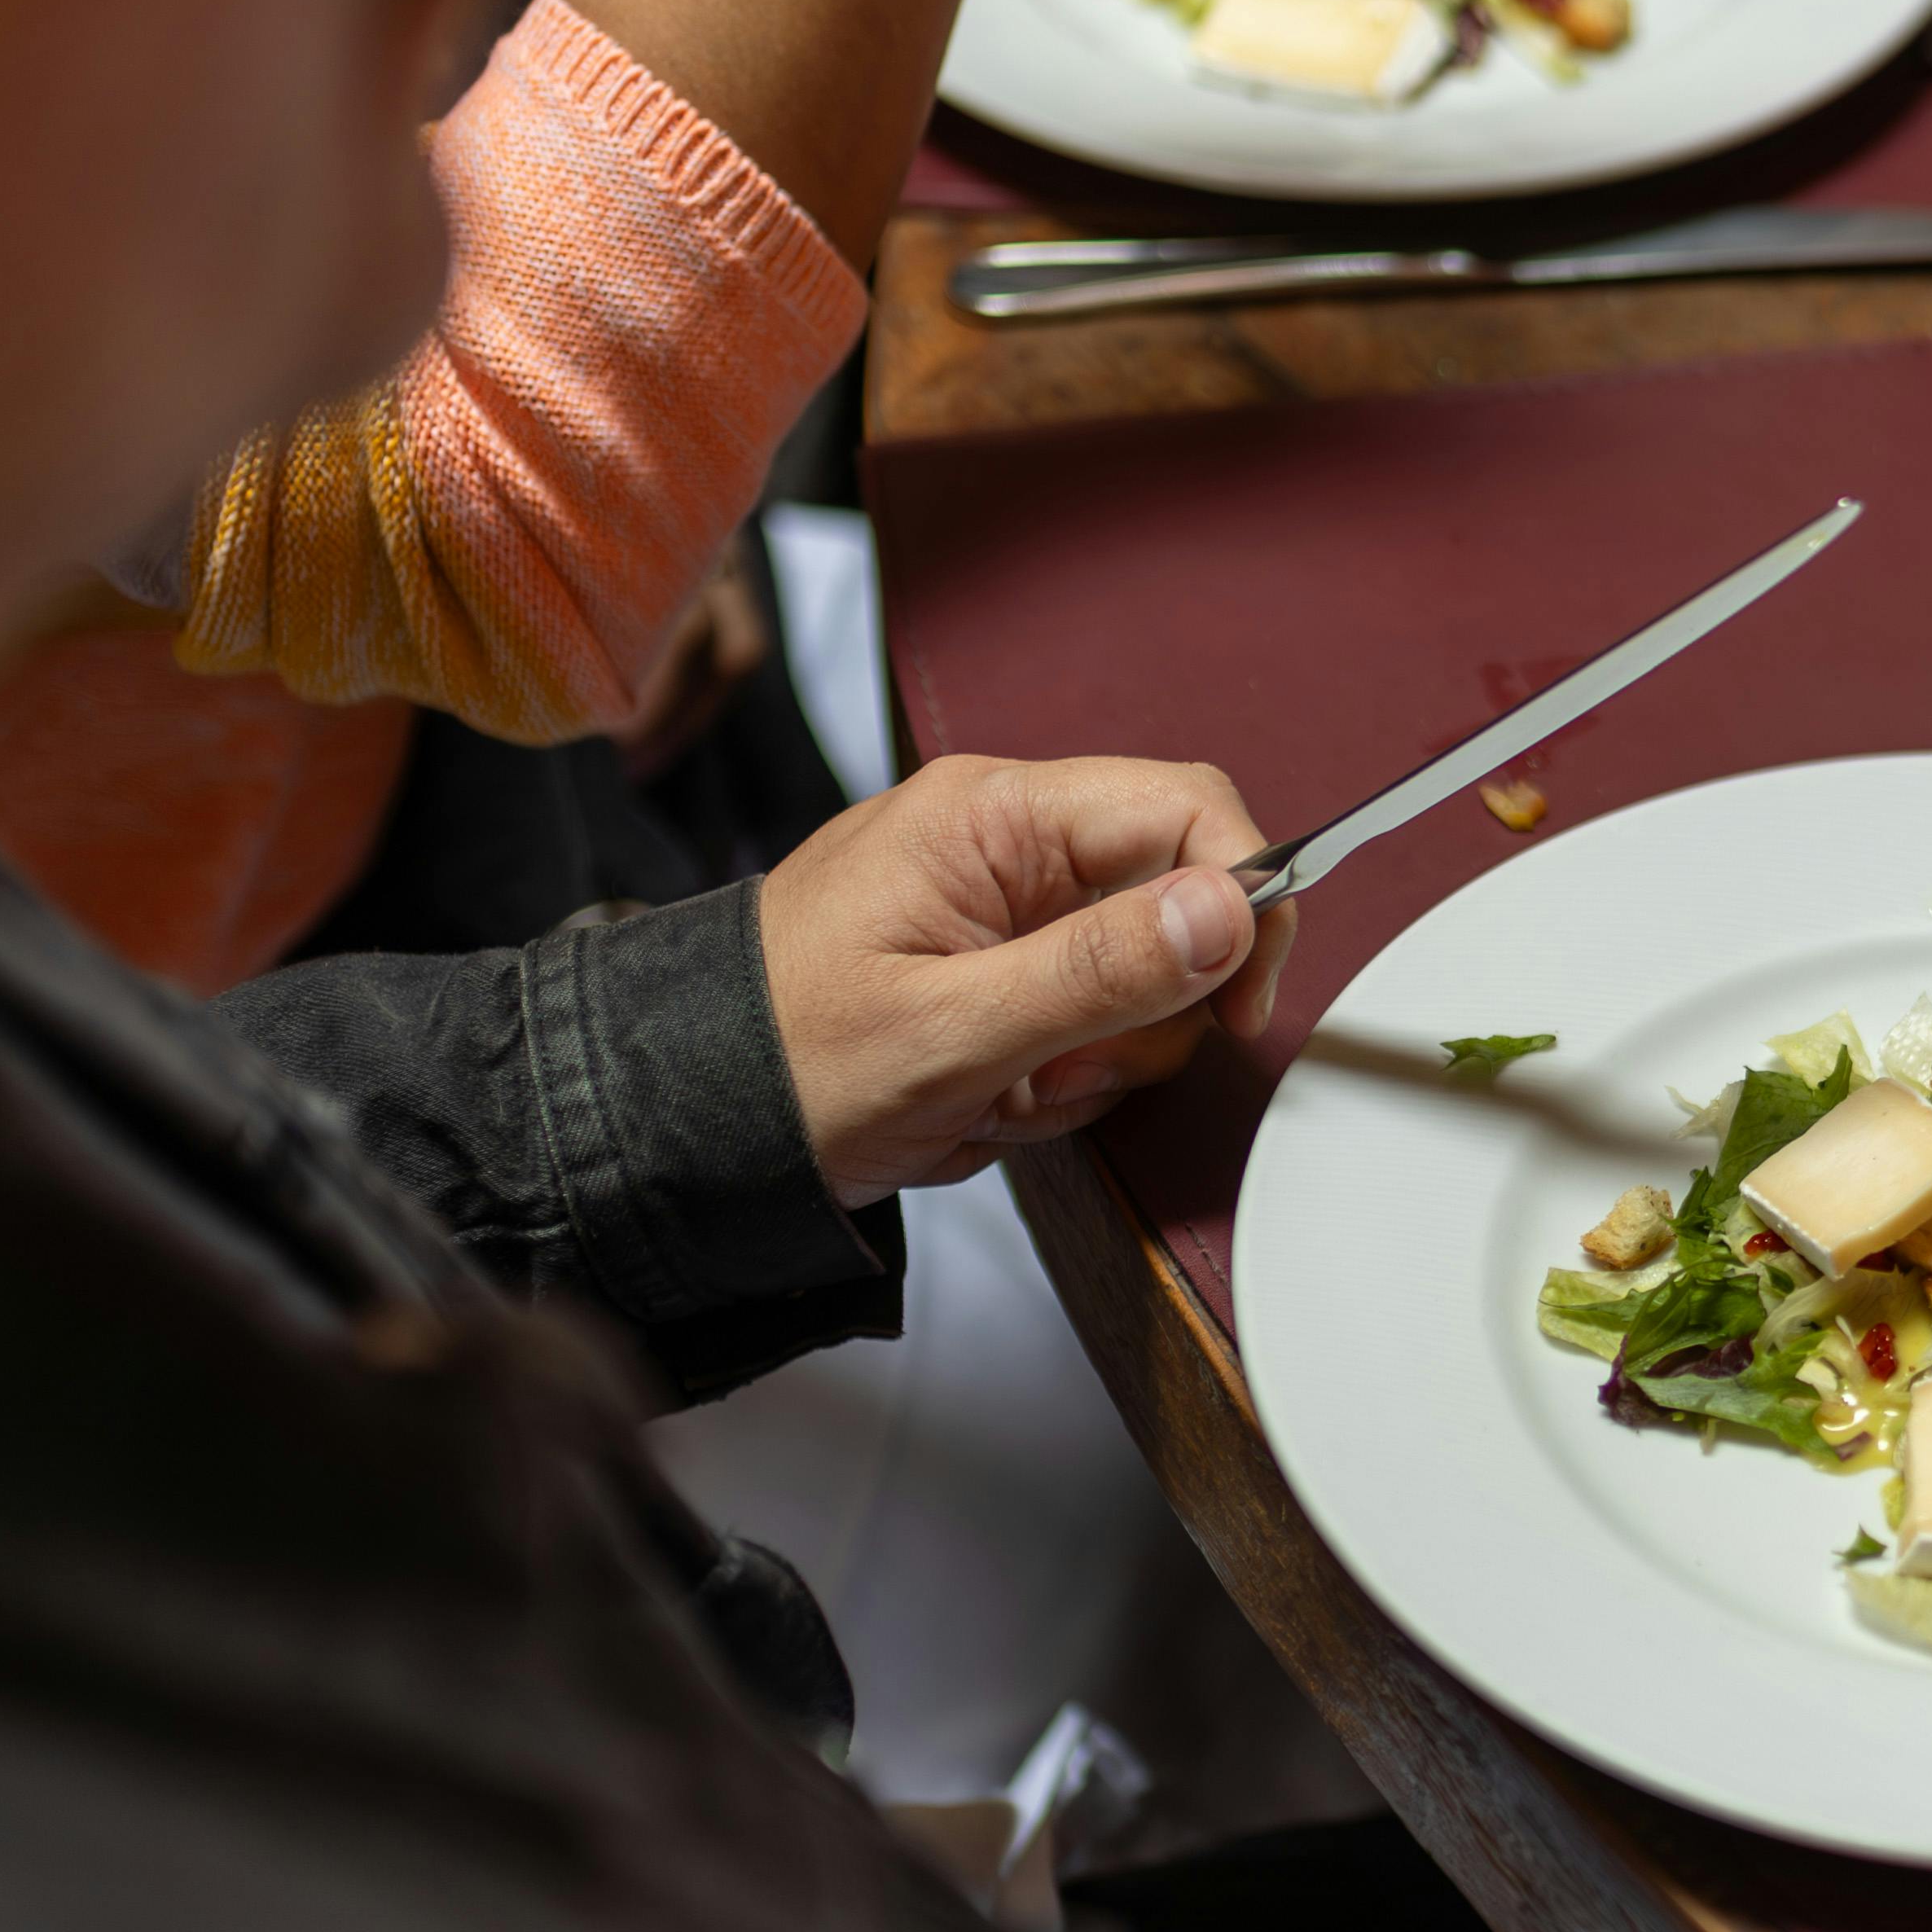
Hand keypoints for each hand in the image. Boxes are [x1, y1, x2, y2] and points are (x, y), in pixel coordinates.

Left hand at [751, 753, 1293, 1200]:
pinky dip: (1057, 1081)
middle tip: (1063, 1070)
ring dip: (1094, 1063)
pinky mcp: (999, 969)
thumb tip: (1229, 908)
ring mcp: (1003, 909)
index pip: (1185, 807)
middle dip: (1144, 1013)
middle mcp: (1005, 843)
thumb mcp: (951, 1031)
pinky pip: (1090, 1023)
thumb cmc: (783, 1062)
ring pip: (1142, 981)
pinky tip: (987, 1099)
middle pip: (1174, 902)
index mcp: (990, 816)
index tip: (1241, 1005)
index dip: (1244, 898)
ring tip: (1001, 1093)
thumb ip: (1098, 971)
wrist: (687, 1124)